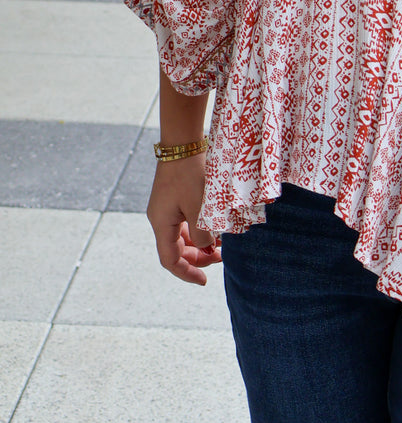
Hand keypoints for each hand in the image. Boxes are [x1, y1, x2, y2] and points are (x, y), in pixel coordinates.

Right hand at [146, 155, 220, 284]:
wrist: (183, 142)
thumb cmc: (191, 173)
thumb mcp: (199, 207)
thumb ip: (203, 234)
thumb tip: (207, 248)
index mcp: (161, 224)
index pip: (170, 260)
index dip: (187, 273)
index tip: (205, 281)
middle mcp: (160, 218)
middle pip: (177, 249)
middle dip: (198, 257)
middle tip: (221, 256)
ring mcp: (166, 207)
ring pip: (182, 236)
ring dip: (200, 243)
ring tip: (221, 243)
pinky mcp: (174, 197)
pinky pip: (185, 222)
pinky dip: (199, 229)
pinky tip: (215, 227)